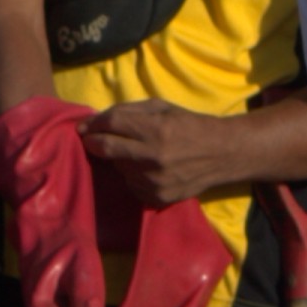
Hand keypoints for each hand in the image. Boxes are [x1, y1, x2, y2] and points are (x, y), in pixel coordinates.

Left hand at [81, 100, 241, 212]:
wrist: (223, 154)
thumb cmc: (190, 125)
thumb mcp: (162, 108)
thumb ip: (129, 111)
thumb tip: (96, 120)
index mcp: (157, 129)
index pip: (112, 124)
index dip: (93, 124)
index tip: (83, 127)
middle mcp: (154, 157)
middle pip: (107, 149)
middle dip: (93, 143)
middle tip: (89, 139)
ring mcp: (155, 181)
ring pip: (118, 168)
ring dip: (119, 159)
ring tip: (135, 152)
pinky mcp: (157, 198)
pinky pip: (131, 184)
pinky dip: (132, 175)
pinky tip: (146, 168)